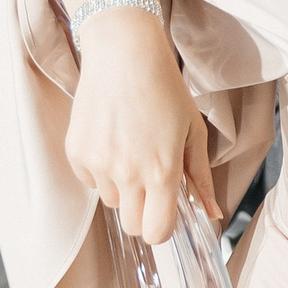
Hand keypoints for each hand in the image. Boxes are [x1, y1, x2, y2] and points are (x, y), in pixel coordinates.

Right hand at [62, 11, 216, 244]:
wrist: (124, 55)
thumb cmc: (166, 90)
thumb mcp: (193, 131)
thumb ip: (200, 178)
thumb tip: (212, 213)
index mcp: (162, 171)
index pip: (157, 232)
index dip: (163, 227)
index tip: (166, 211)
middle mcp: (127, 174)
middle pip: (132, 226)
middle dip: (144, 212)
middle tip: (151, 181)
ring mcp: (98, 165)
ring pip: (112, 201)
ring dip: (123, 187)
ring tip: (132, 149)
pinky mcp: (76, 154)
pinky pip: (90, 180)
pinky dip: (101, 170)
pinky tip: (112, 139)